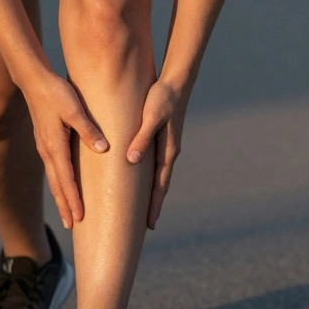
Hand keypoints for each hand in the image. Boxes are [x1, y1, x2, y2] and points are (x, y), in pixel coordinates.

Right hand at [21, 69, 108, 228]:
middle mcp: (47, 151)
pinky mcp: (46, 141)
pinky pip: (53, 169)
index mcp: (55, 146)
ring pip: (54, 179)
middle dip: (65, 206)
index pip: (66, 180)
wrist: (33, 80)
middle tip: (72, 226)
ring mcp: (45, 147)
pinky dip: (59, 183)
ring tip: (68, 214)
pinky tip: (64, 186)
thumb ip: (88, 130)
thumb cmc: (56, 93)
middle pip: (57, 185)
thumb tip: (104, 149)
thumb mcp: (75, 109)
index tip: (80, 218)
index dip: (73, 200)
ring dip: (61, 197)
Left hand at [126, 79, 187, 229]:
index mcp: (167, 151)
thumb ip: (142, 138)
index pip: (160, 185)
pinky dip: (149, 178)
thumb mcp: (151, 117)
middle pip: (160, 185)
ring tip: (143, 209)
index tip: (150, 225)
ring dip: (152, 193)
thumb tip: (132, 160)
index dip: (154, 205)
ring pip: (157, 176)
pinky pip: (153, 164)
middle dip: (154, 205)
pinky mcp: (161, 140)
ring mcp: (165, 147)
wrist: (175, 83)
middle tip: (147, 226)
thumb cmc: (162, 99)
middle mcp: (168, 153)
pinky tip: (140, 180)